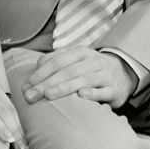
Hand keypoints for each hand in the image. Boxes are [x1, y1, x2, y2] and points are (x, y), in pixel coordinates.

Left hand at [23, 47, 137, 109]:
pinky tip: (81, 96)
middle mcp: (91, 61)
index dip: (39, 73)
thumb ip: (57, 61)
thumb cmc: (91, 68)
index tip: (25, 86)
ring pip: (81, 80)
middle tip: (30, 96)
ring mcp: (103, 75)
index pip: (55, 61)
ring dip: (63, 87)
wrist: (124, 72)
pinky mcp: (114, 90)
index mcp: (79, 52)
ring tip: (48, 95)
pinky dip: (92, 93)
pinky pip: (103, 91)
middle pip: (65, 71)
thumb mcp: (76, 59)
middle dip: (45, 83)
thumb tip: (36, 67)